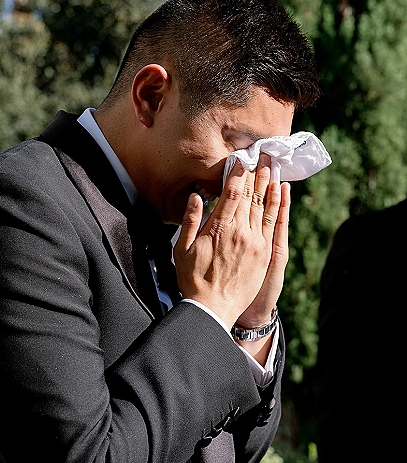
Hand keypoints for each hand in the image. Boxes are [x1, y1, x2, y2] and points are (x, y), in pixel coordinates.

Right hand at [174, 153, 284, 329]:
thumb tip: (196, 197)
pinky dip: (278, 204)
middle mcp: (240, 232)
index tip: (240, 158)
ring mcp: (256, 242)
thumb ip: (189, 221)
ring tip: (272, 164)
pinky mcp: (265, 253)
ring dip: (269, 182)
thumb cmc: (193, 280)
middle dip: (256, 171)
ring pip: (265, 205)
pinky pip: (274, 223)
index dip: (237, 173)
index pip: (232, 192)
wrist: (212, 309)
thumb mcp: (181, 250)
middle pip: (251, 195)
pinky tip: (281, 190)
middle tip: (261, 153)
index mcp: (219, 229)